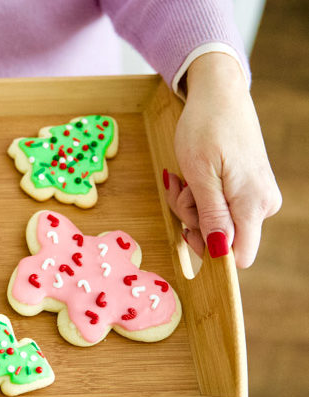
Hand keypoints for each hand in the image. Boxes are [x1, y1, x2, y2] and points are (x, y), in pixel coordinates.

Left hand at [166, 52, 281, 267]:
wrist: (219, 95)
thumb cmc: (206, 128)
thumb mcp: (200, 175)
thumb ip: (212, 215)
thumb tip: (221, 251)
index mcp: (253, 204)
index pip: (239, 256)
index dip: (210, 251)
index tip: (187, 230)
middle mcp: (263, 204)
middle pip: (223, 238)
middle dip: (193, 220)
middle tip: (180, 190)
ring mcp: (257, 196)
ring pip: (217, 222)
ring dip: (192, 205)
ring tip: (184, 178)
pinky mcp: (249, 188)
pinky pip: (220, 206)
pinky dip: (200, 196)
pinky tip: (192, 177)